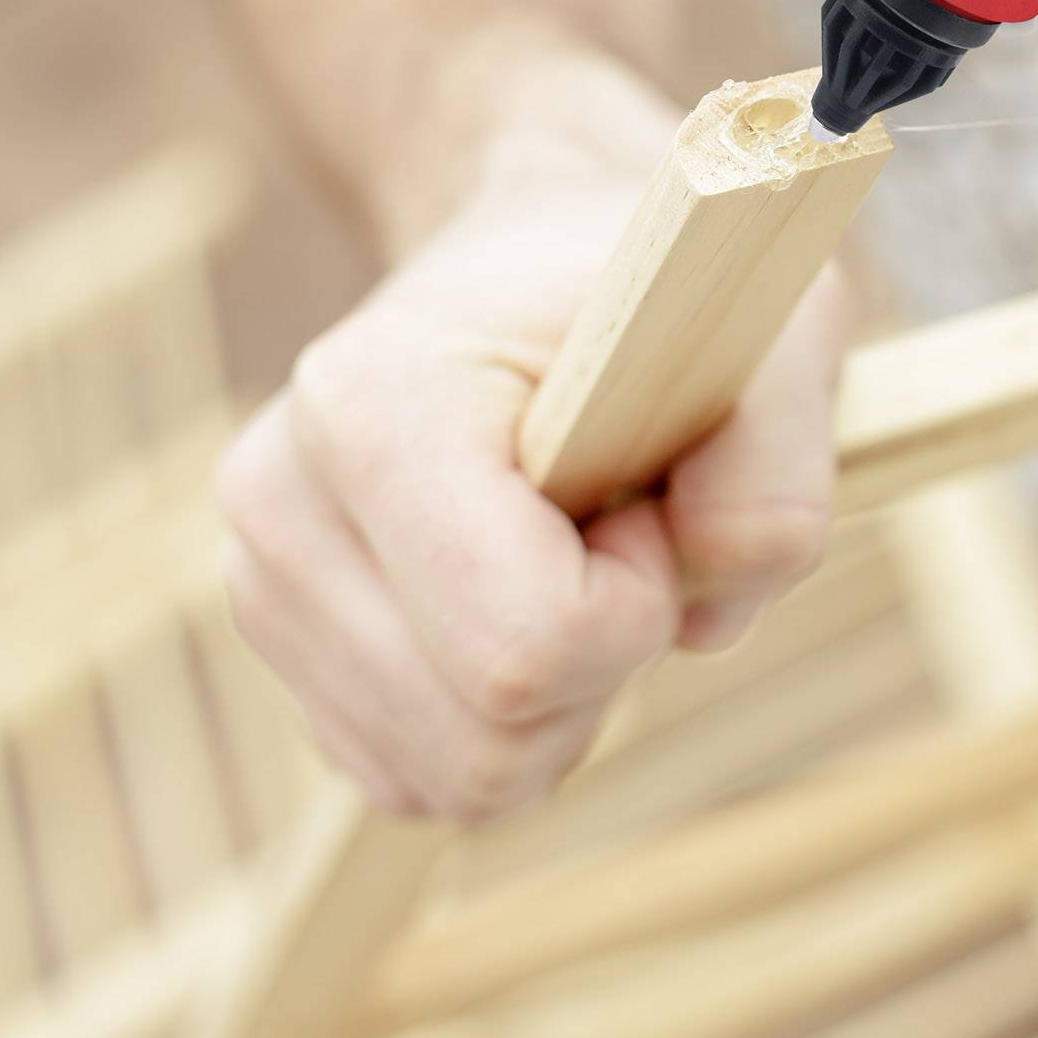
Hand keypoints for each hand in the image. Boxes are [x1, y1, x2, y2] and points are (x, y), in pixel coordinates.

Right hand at [217, 85, 850, 821]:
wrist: (534, 257)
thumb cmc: (657, 293)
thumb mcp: (768, 328)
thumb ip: (777, 459)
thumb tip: (724, 570)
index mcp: (371, 405)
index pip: (529, 643)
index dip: (638, 601)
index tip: (649, 495)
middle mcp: (279, 502)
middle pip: (489, 743)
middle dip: (604, 663)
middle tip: (622, 524)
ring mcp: (261, 584)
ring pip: (458, 780)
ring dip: (564, 699)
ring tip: (573, 552)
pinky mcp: (285, 651)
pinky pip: (426, 779)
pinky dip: (511, 722)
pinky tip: (525, 597)